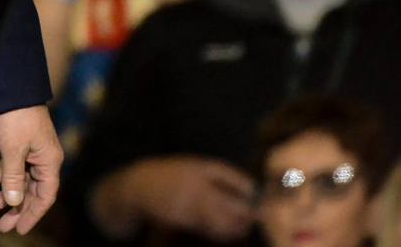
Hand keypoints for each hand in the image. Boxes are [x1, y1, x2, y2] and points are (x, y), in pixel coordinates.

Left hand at [0, 105, 60, 233]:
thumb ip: (13, 177)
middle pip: (33, 191)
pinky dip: (1, 174)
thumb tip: (12, 203)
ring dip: (7, 193)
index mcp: (49, 162)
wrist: (12, 89)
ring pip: (21, 179)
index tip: (19, 229)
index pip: (45, 196)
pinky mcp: (21, 143)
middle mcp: (44, 158)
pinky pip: (13, 165)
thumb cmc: (16, 118)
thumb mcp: (13, 150)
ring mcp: (33, 151)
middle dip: (17, 208)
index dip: (32, 214)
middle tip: (3, 225)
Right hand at [109, 156, 255, 241]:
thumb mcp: (195, 168)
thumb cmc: (174, 175)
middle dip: (246, 212)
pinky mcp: (182, 218)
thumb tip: (249, 191)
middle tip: (258, 217)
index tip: (260, 195)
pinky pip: (207, 227)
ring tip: (245, 228)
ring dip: (236, 226)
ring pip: (220, 219)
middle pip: (229, 201)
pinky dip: (221, 232)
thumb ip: (219, 177)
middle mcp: (197, 184)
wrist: (140, 184)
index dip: (248, 188)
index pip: (231, 176)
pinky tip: (230, 233)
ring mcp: (189, 202)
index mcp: (202, 167)